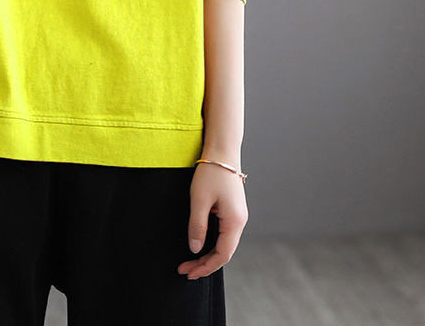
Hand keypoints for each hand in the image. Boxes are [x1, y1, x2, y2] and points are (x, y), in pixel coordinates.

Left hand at [177, 162, 247, 278]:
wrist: (222, 151)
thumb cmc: (211, 172)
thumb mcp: (199, 199)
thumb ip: (197, 226)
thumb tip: (195, 249)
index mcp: (234, 221)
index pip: (222, 255)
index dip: (205, 267)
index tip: (189, 272)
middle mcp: (240, 221)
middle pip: (224, 252)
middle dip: (205, 264)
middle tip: (185, 270)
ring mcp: (237, 216)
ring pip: (224, 244)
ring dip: (208, 255)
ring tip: (190, 262)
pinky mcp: (232, 210)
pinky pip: (223, 234)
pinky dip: (212, 243)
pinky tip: (200, 245)